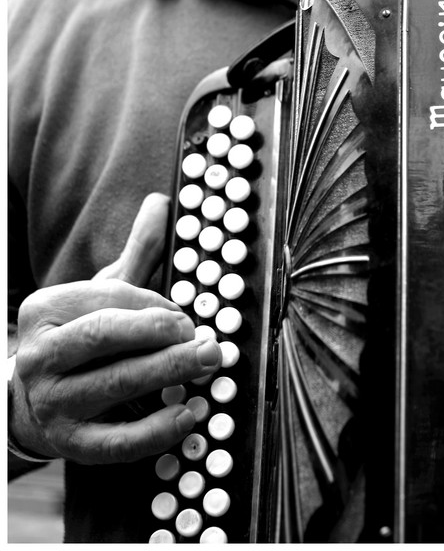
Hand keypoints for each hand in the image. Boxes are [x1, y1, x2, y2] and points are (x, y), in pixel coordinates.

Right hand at [10, 193, 220, 464]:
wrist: (32, 402)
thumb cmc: (80, 338)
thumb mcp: (101, 293)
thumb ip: (136, 253)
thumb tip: (163, 203)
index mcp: (45, 310)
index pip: (108, 299)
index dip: (154, 306)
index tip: (184, 315)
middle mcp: (41, 356)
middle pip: (105, 337)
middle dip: (161, 333)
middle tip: (206, 336)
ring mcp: (52, 402)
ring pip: (114, 384)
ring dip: (169, 374)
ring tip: (207, 365)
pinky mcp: (69, 444)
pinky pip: (116, 442)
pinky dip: (156, 431)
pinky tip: (190, 415)